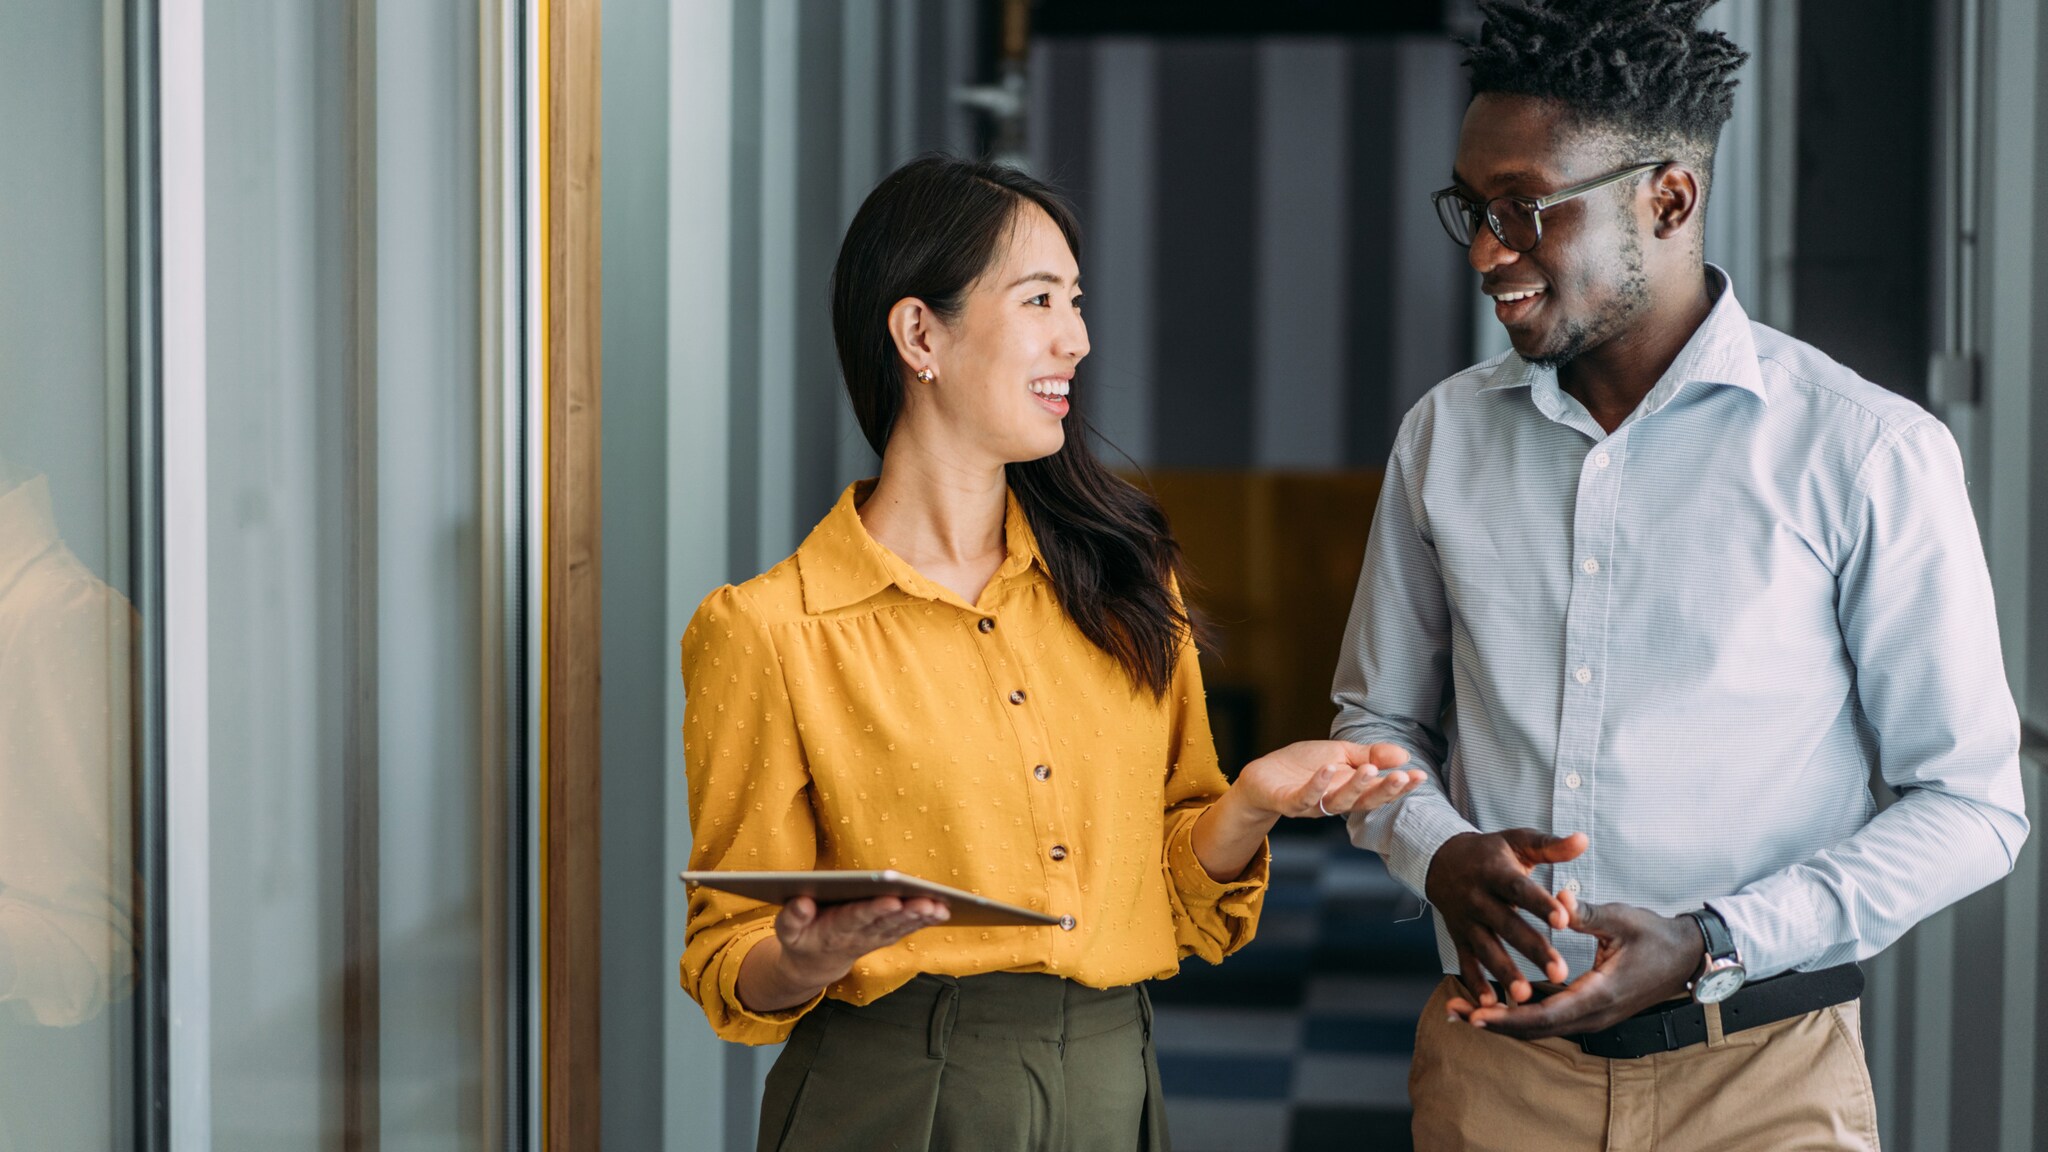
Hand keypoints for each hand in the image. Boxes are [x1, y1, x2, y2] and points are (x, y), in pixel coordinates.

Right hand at [736, 894, 948, 1011]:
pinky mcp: (884, 936)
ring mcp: (873, 937)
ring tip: (941, 906)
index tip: (892, 899)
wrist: (815, 964)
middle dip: (907, 912)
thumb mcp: (787, 930)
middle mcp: (858, 934)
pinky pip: (906, 929)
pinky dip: (924, 921)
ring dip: (921, 917)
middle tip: (927, 901)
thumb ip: (792, 916)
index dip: (874, 910)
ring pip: (900, 926)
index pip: (856, 917)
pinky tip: (942, 910)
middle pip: (885, 922)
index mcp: (833, 929)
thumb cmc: (801, 937)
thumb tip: (802, 902)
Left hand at [1233, 740, 1421, 820]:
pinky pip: (1305, 797)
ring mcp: (1313, 804)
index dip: (1400, 787)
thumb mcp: (1340, 754)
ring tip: (1369, 769)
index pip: (1380, 791)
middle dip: (1384, 790)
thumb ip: (1370, 755)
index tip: (1420, 776)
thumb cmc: (1303, 767)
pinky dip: (1317, 784)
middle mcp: (1335, 801)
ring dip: (1355, 787)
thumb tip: (1405, 755)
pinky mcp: (1289, 802)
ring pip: (1338, 801)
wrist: (1263, 776)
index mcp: (1351, 790)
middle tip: (1401, 776)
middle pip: (1364, 801)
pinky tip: (1328, 769)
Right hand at [1427, 828, 1584, 1010]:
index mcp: (1495, 872)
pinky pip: (1466, 963)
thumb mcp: (1517, 841)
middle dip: (1533, 950)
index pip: (1519, 889)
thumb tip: (1582, 840)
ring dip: (1504, 973)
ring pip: (1486, 949)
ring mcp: (1465, 920)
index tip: (1564, 920)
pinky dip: (1476, 984)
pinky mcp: (1457, 937)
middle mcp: (1478, 898)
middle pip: (1507, 925)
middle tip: (1560, 973)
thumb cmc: (1490, 852)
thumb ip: (1550, 846)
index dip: (1540, 904)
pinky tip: (1492, 1005)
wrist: (1440, 861)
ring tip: (1526, 997)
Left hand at [1460, 895, 1703, 1038]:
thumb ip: (1585, 912)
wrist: (1686, 957)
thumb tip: (1554, 896)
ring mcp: (1592, 1016)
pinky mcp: (1590, 1010)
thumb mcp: (1621, 919)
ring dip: (1503, 1021)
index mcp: (1600, 994)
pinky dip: (1520, 1014)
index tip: (1477, 1014)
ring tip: (1462, 1011)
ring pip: (1540, 1027)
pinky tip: (1494, 1006)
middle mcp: (1594, 1014)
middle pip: (1536, 1028)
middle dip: (1495, 1023)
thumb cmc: (1655, 936)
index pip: (1546, 1014)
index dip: (1509, 1016)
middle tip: (1455, 1013)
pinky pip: (1549, 1018)